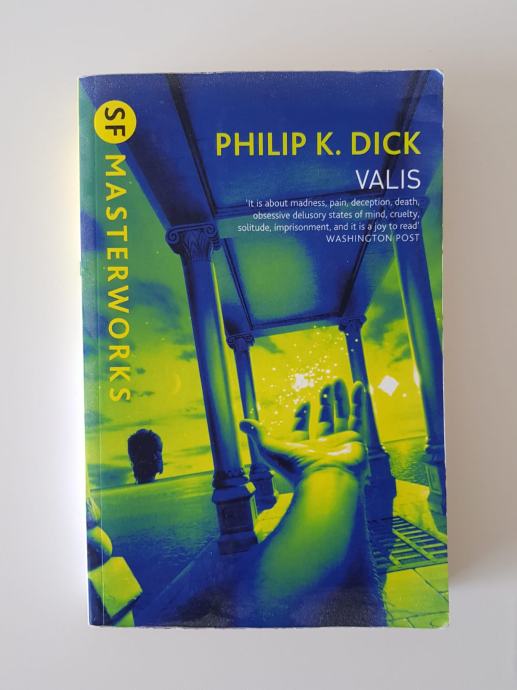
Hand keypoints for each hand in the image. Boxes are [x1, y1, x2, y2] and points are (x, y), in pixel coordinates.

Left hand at [240, 379, 368, 486]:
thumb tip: (242, 422)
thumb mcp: (271, 448)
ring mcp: (340, 442)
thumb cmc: (298, 467)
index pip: (302, 429)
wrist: (327, 479)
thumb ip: (258, 434)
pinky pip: (358, 417)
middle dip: (324, 401)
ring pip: (341, 415)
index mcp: (303, 449)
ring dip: (339, 397)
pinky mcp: (356, 439)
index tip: (304, 403)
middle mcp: (323, 446)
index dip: (301, 415)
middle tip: (326, 385)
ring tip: (338, 380)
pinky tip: (357, 385)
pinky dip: (359, 401)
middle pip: (324, 419)